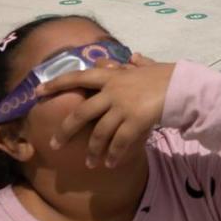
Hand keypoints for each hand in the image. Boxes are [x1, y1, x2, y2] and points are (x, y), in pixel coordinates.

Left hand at [40, 61, 175, 167]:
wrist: (182, 86)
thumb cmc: (167, 75)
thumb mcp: (149, 66)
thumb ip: (138, 63)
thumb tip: (134, 57)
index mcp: (113, 76)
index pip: (78, 77)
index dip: (56, 84)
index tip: (38, 92)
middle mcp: (113, 91)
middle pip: (81, 113)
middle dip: (66, 131)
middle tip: (55, 145)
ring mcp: (122, 107)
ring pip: (99, 133)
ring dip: (93, 150)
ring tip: (90, 164)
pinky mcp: (134, 121)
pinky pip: (119, 142)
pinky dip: (113, 154)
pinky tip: (110, 163)